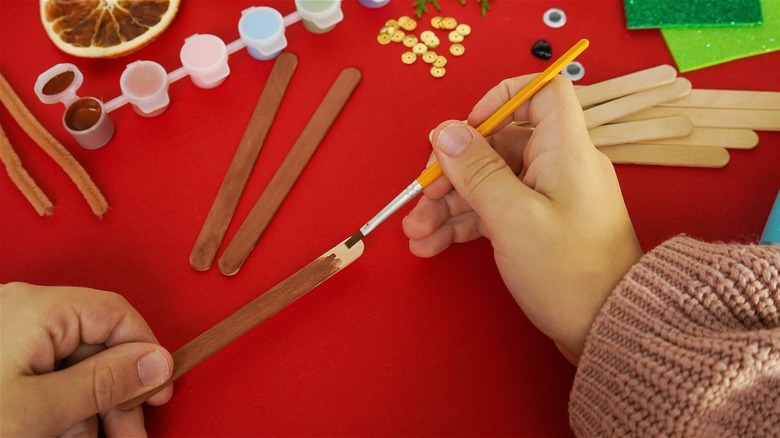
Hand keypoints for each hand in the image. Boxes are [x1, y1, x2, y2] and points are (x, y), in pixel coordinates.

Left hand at [0, 282, 173, 436]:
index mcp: (36, 308)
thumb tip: (156, 363)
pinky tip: (68, 432)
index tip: (158, 393)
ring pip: (76, 369)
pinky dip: (64, 408)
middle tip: (131, 433)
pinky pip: (50, 378)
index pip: (116, 315)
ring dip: (94, 409)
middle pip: (98, 348)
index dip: (145, 355)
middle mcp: (25, 313)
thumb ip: (104, 382)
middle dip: (118, 395)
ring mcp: (13, 337)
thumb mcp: (41, 408)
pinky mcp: (6, 362)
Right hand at [402, 75, 642, 361]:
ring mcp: (548, 197)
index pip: (542, 93)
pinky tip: (433, 244)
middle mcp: (557, 166)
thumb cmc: (569, 272)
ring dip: (449, 205)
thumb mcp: (512, 218)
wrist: (608, 328)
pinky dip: (465, 224)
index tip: (465, 129)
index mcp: (564, 150)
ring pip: (489, 183)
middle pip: (497, 146)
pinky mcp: (539, 224)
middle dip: (452, 172)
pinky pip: (495, 210)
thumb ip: (476, 171)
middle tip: (421, 199)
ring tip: (416, 235)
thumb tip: (445, 131)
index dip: (500, 99)